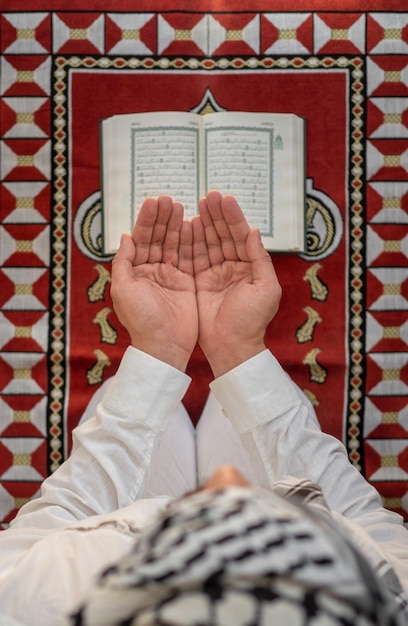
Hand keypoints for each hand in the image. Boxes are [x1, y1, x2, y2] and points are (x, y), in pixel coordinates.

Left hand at [111, 196, 196, 371]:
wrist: (164, 345)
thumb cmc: (141, 320)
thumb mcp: (124, 290)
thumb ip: (123, 262)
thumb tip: (125, 236)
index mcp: (135, 271)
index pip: (141, 239)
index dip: (147, 220)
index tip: (154, 201)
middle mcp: (152, 270)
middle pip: (158, 237)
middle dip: (163, 218)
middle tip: (169, 199)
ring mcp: (170, 275)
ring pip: (173, 244)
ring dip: (177, 225)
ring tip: (181, 206)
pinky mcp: (187, 282)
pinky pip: (189, 257)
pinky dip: (191, 241)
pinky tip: (194, 225)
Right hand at [193, 191, 280, 376]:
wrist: (232, 346)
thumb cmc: (252, 320)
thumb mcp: (266, 288)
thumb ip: (259, 258)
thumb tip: (253, 231)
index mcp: (250, 267)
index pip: (240, 236)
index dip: (232, 217)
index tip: (223, 199)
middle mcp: (233, 267)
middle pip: (223, 235)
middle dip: (216, 215)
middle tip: (208, 196)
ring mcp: (215, 274)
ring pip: (207, 243)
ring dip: (202, 224)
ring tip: (196, 205)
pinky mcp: (198, 283)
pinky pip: (193, 258)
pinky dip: (189, 242)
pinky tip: (186, 225)